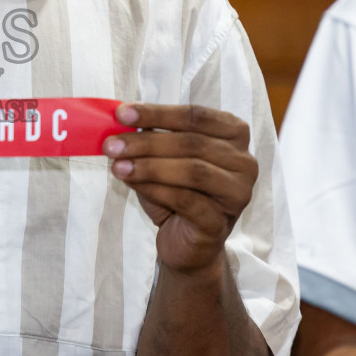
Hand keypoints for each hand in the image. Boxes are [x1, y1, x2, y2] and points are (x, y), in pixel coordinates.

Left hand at [103, 103, 257, 274]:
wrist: (185, 242)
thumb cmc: (176, 191)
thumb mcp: (162, 157)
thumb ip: (149, 136)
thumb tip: (122, 119)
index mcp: (233, 134)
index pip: (195, 116)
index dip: (157, 113)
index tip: (121, 113)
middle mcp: (244, 162)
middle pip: (192, 143)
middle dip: (146, 142)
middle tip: (112, 144)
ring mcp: (237, 193)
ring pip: (192, 171)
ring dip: (149, 166)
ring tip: (117, 165)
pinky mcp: (221, 222)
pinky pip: (186, 200)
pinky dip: (154, 188)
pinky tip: (131, 182)